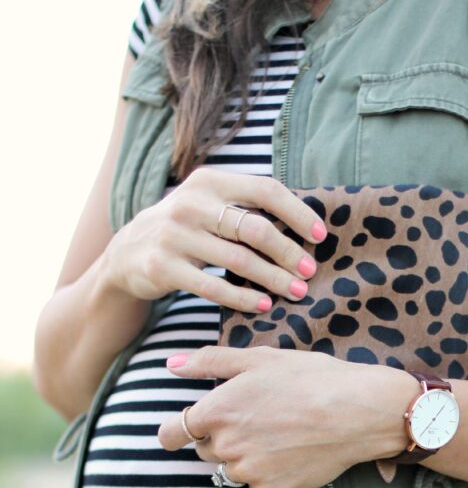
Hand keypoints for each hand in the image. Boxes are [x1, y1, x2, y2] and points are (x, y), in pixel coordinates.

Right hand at [103, 168, 327, 313]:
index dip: (297, 213)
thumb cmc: (185, 230)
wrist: (126, 254)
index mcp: (210, 181)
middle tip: (310, 271)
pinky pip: (213, 287)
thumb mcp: (208, 206)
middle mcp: (190, 204)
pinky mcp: (163, 267)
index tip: (320, 235)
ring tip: (297, 292)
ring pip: (238, 261)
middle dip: (289, 253)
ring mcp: (174, 235)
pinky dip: (243, 298)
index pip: (264, 190)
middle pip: (255, 229)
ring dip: (273, 279)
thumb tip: (305, 224)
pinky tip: (263, 305)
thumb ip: (244, 208)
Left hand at [157, 346, 416, 487]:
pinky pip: (260, 485)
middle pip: (206, 451)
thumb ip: (209, 362)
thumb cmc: (311, 379)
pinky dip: (271, 473)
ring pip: (233, 469)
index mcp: (216, 412)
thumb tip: (171, 365)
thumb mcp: (258, 359)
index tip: (181, 433)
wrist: (358, 412)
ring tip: (281, 435)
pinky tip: (294, 453)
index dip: (175, 432)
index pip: (172, 434)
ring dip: (247, 456)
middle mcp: (226, 446)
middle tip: (258, 421)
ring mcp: (249, 473)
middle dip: (222, 438)